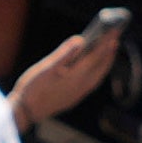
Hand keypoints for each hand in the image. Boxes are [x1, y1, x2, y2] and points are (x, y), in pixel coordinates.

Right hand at [5, 16, 126, 130]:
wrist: (26, 112)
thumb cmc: (33, 88)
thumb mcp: (46, 67)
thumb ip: (64, 53)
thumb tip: (80, 40)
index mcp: (76, 76)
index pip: (96, 55)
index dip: (106, 41)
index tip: (115, 30)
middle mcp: (82, 85)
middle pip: (101, 66)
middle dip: (109, 51)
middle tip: (116, 36)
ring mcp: (79, 93)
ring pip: (98, 75)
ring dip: (105, 62)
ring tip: (109, 51)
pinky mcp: (74, 98)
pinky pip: (93, 82)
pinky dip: (98, 72)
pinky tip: (95, 69)